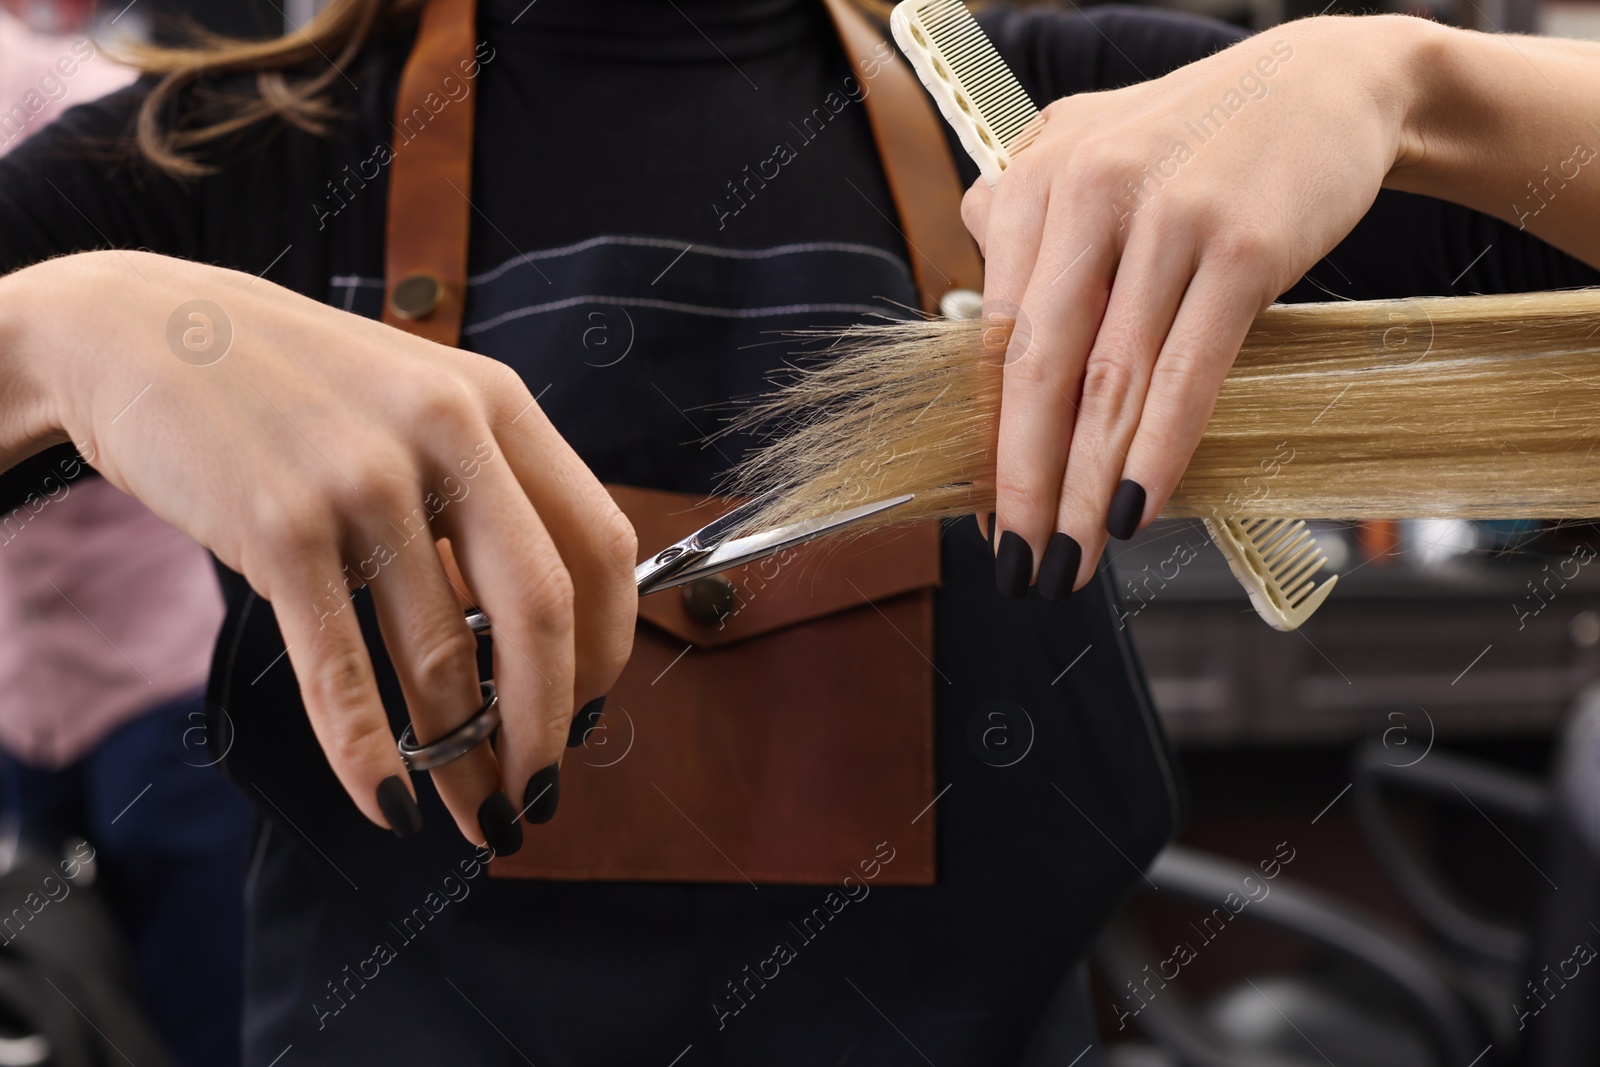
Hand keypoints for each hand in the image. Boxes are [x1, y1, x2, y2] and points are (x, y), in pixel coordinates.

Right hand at [1, 250, 636, 851]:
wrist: (141, 331)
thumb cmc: (297, 387)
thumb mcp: (418, 400)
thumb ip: (488, 490)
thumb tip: (546, 638)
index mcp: (497, 404)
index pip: (602, 545)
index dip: (609, 645)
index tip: (591, 704)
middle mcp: (445, 434)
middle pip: (541, 614)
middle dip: (549, 724)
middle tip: (541, 790)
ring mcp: (361, 480)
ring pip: (441, 658)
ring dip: (463, 758)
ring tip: (473, 813)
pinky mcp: (277, 528)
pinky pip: (343, 672)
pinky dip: (369, 756)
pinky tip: (388, 803)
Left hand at [961, 15, 1424, 596]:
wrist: (1330, 82)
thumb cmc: (1199, 138)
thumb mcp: (1091, 153)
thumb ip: (1025, 227)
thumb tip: (978, 318)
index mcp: (1036, 182)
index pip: (995, 339)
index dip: (987, 439)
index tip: (986, 515)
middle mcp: (1089, 193)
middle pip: (1037, 368)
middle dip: (1020, 484)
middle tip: (1015, 566)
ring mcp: (1168, 220)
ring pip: (1110, 381)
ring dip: (1081, 488)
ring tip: (1069, 561)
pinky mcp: (1244, 248)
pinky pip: (1188, 372)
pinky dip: (1157, 451)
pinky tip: (1132, 510)